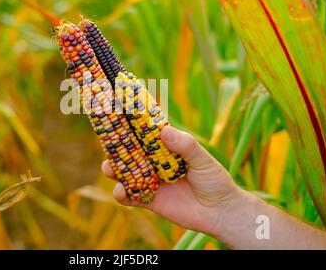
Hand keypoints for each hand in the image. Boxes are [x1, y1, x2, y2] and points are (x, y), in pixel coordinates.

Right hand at [102, 125, 242, 235]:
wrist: (220, 213)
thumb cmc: (214, 180)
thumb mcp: (203, 160)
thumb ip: (185, 146)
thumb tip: (164, 131)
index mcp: (166, 147)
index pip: (144, 133)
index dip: (130, 124)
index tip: (116, 113)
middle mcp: (154, 162)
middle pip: (129, 152)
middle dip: (115, 147)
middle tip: (105, 143)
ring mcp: (150, 181)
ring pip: (124, 173)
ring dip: (113, 170)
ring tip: (109, 168)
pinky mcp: (148, 200)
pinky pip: (129, 197)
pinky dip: (121, 194)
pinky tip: (120, 190)